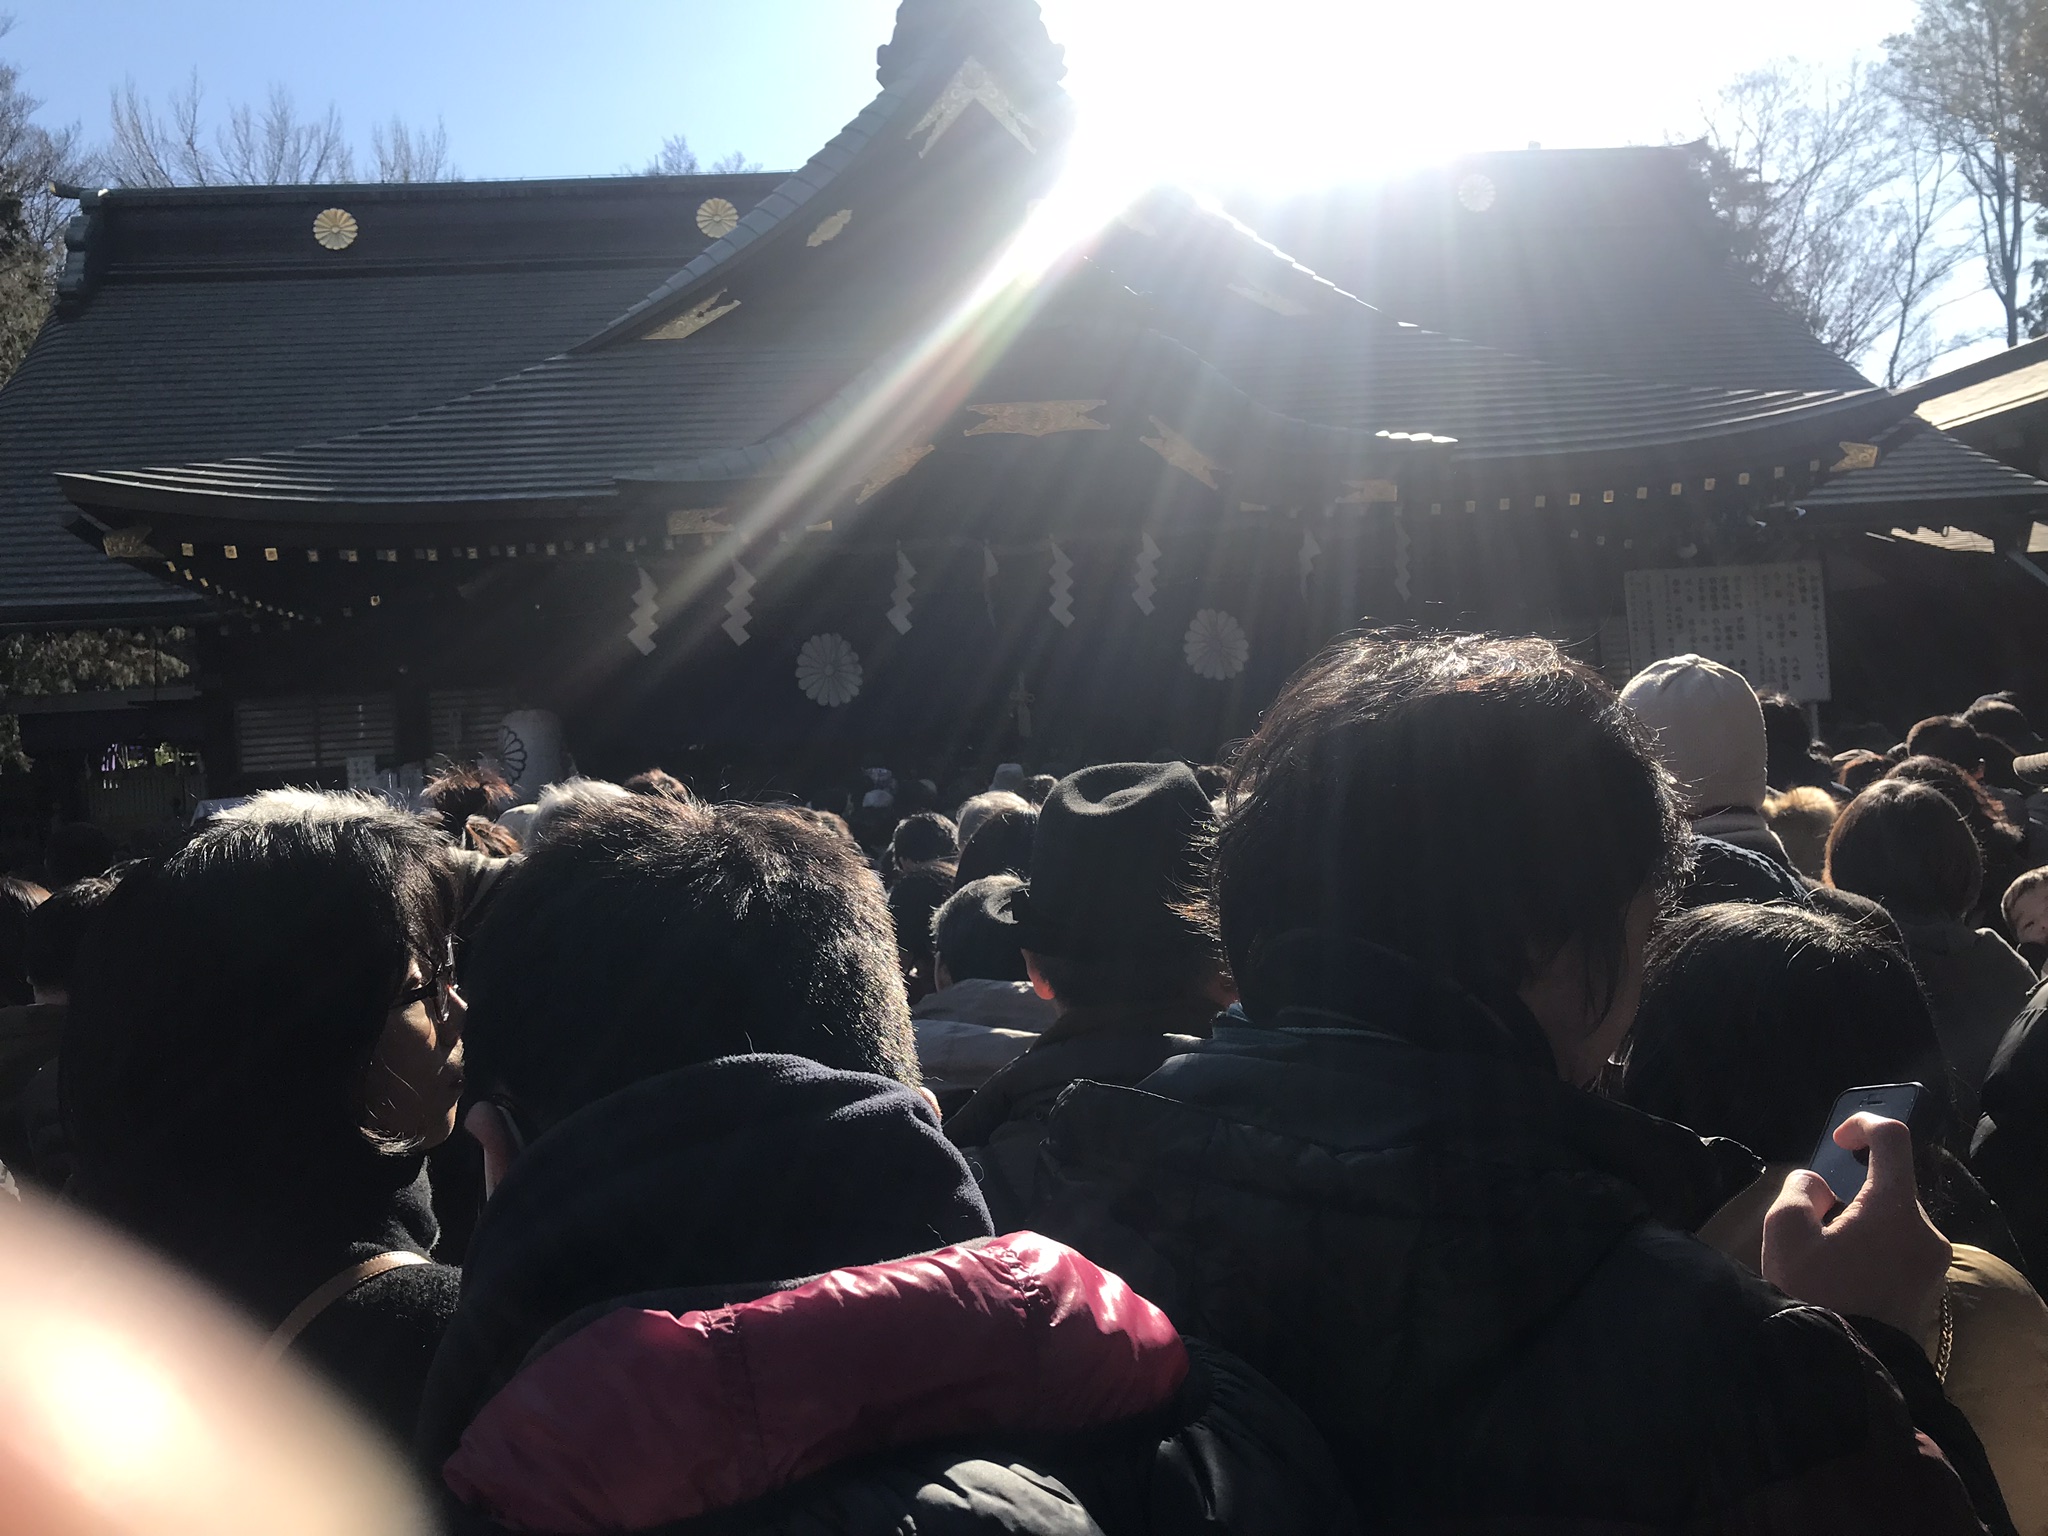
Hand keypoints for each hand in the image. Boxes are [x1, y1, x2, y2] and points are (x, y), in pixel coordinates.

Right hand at [1761, 1114, 1950, 1338]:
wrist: (1842, 1366)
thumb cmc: (1814, 1293)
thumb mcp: (1784, 1230)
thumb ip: (1800, 1190)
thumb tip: (1821, 1188)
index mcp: (1896, 1209)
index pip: (1893, 1139)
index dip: (1862, 1125)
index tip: (1837, 1143)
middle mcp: (1926, 1231)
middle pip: (1890, 1184)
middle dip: (1851, 1187)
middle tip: (1813, 1212)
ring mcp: (1931, 1262)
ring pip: (1892, 1216)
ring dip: (1858, 1217)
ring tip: (1821, 1248)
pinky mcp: (1926, 1286)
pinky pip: (1898, 1245)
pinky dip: (1870, 1241)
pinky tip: (1839, 1268)